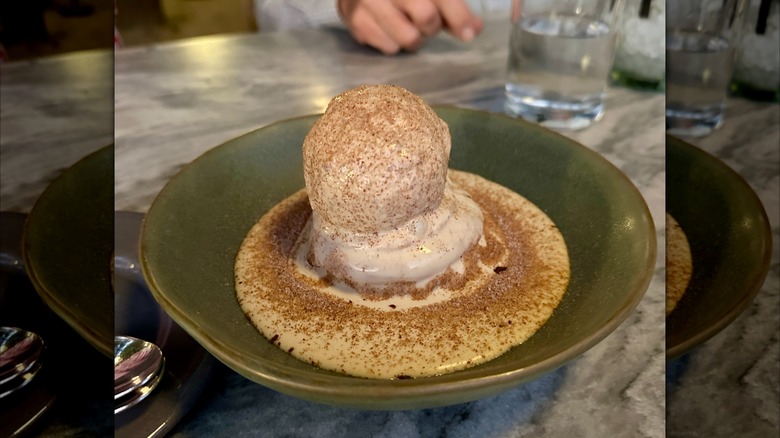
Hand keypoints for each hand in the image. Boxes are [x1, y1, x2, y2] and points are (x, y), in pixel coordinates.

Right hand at [337, 0, 483, 54]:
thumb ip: (451, 8)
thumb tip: (474, 29)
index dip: (458, 15)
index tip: (470, 33)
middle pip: (426, 18)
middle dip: (432, 26)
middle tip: (426, 22)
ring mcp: (368, 1)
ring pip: (408, 38)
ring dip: (413, 38)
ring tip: (405, 25)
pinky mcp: (355, 20)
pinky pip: (389, 47)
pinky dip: (393, 42)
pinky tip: (387, 28)